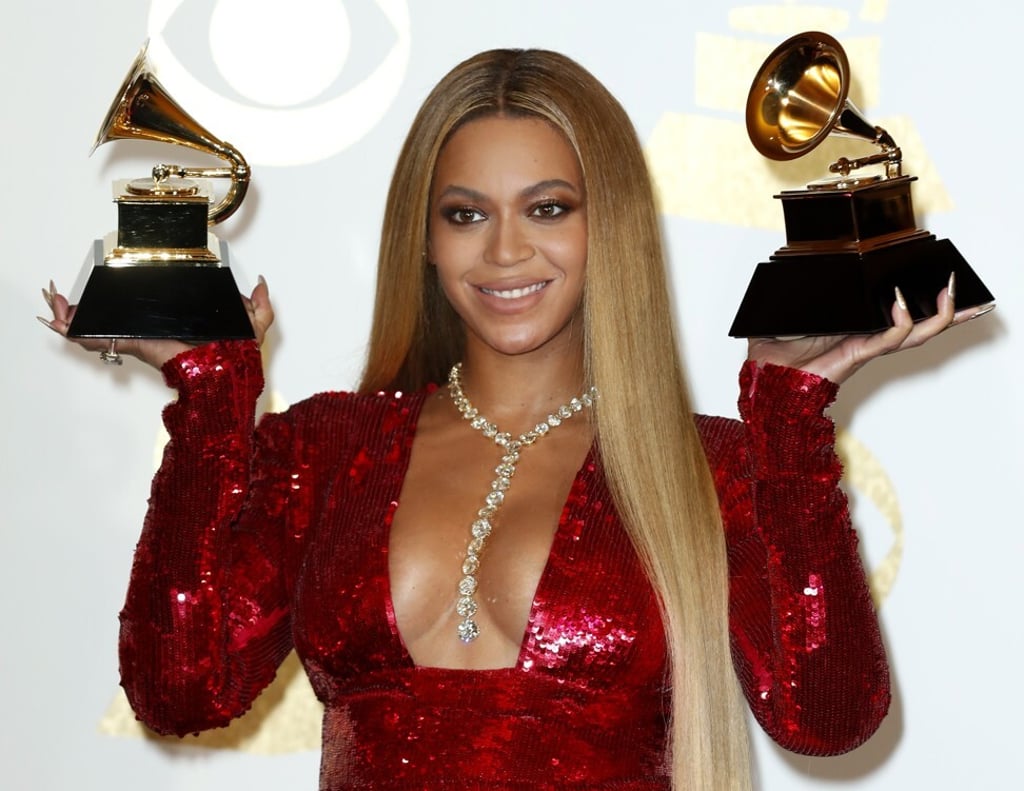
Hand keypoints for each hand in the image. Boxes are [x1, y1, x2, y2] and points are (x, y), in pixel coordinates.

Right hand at [38, 276, 274, 370]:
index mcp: (181, 325)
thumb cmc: (239, 362)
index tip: (109, 288)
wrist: (227, 382)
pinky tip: (62, 323)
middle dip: (90, 310)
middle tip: (65, 300)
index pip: (150, 308)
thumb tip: (261, 283)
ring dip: (76, 318)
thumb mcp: (255, 327)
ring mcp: (147, 341)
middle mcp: (160, 333)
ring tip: (56, 306)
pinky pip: (107, 341)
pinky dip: (82, 333)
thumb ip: (259, 306)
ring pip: (105, 329)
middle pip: (119, 317)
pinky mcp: (140, 346)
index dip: (126, 297)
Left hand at [746, 276, 992, 383]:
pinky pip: (889, 338)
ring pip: (915, 333)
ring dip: (938, 315)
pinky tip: (902, 304)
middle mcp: (867, 338)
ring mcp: (865, 347)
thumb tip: (789, 269)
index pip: (898, 314)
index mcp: (855, 328)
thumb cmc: (774, 356)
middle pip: (920, 325)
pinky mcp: (857, 354)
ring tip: (950, 293)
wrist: (764, 382)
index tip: (943, 283)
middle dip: (949, 310)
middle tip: (964, 288)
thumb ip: (793, 294)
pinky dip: (900, 322)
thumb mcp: (786, 314)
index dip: (924, 303)